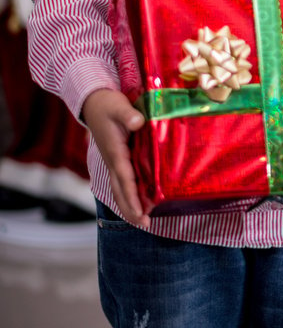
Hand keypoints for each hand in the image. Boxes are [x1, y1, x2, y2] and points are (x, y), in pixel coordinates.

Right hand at [83, 88, 149, 227]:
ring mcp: (112, 161)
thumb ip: (129, 115)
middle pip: (120, 191)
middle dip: (131, 209)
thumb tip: (138, 123)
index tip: (142, 214)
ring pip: (119, 189)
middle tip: (145, 226)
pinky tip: (138, 201)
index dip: (133, 198)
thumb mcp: (119, 106)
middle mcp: (112, 161)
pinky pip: (121, 181)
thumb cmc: (108, 104)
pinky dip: (128, 194)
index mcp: (115, 152)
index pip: (126, 180)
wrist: (93, 101)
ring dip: (129, 205)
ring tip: (141, 221)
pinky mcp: (115, 158)